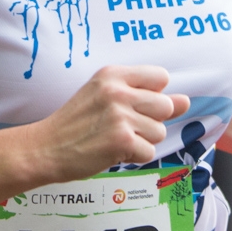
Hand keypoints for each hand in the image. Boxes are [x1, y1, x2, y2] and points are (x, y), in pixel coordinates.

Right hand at [28, 65, 189, 181]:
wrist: (45, 147)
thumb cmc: (75, 123)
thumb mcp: (103, 96)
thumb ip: (144, 95)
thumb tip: (185, 101)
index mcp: (112, 74)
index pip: (160, 77)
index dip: (153, 95)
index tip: (134, 105)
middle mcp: (118, 91)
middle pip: (165, 106)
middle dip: (151, 121)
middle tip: (124, 126)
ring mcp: (120, 115)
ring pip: (159, 131)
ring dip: (142, 141)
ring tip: (115, 139)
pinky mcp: (121, 140)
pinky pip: (149, 151)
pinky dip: (134, 156)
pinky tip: (113, 151)